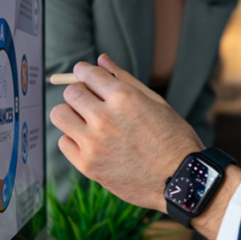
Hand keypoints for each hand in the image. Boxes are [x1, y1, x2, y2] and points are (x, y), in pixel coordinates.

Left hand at [49, 54, 203, 211]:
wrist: (181, 179)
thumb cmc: (173, 138)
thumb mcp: (156, 102)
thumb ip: (125, 79)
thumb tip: (100, 60)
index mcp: (124, 98)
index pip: (86, 73)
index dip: (83, 72)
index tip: (85, 75)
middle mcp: (105, 118)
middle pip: (71, 93)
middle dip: (80, 93)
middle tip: (92, 102)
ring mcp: (94, 143)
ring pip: (60, 115)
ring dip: (71, 114)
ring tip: (87, 122)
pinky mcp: (88, 165)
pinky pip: (64, 142)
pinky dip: (74, 139)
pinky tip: (92, 142)